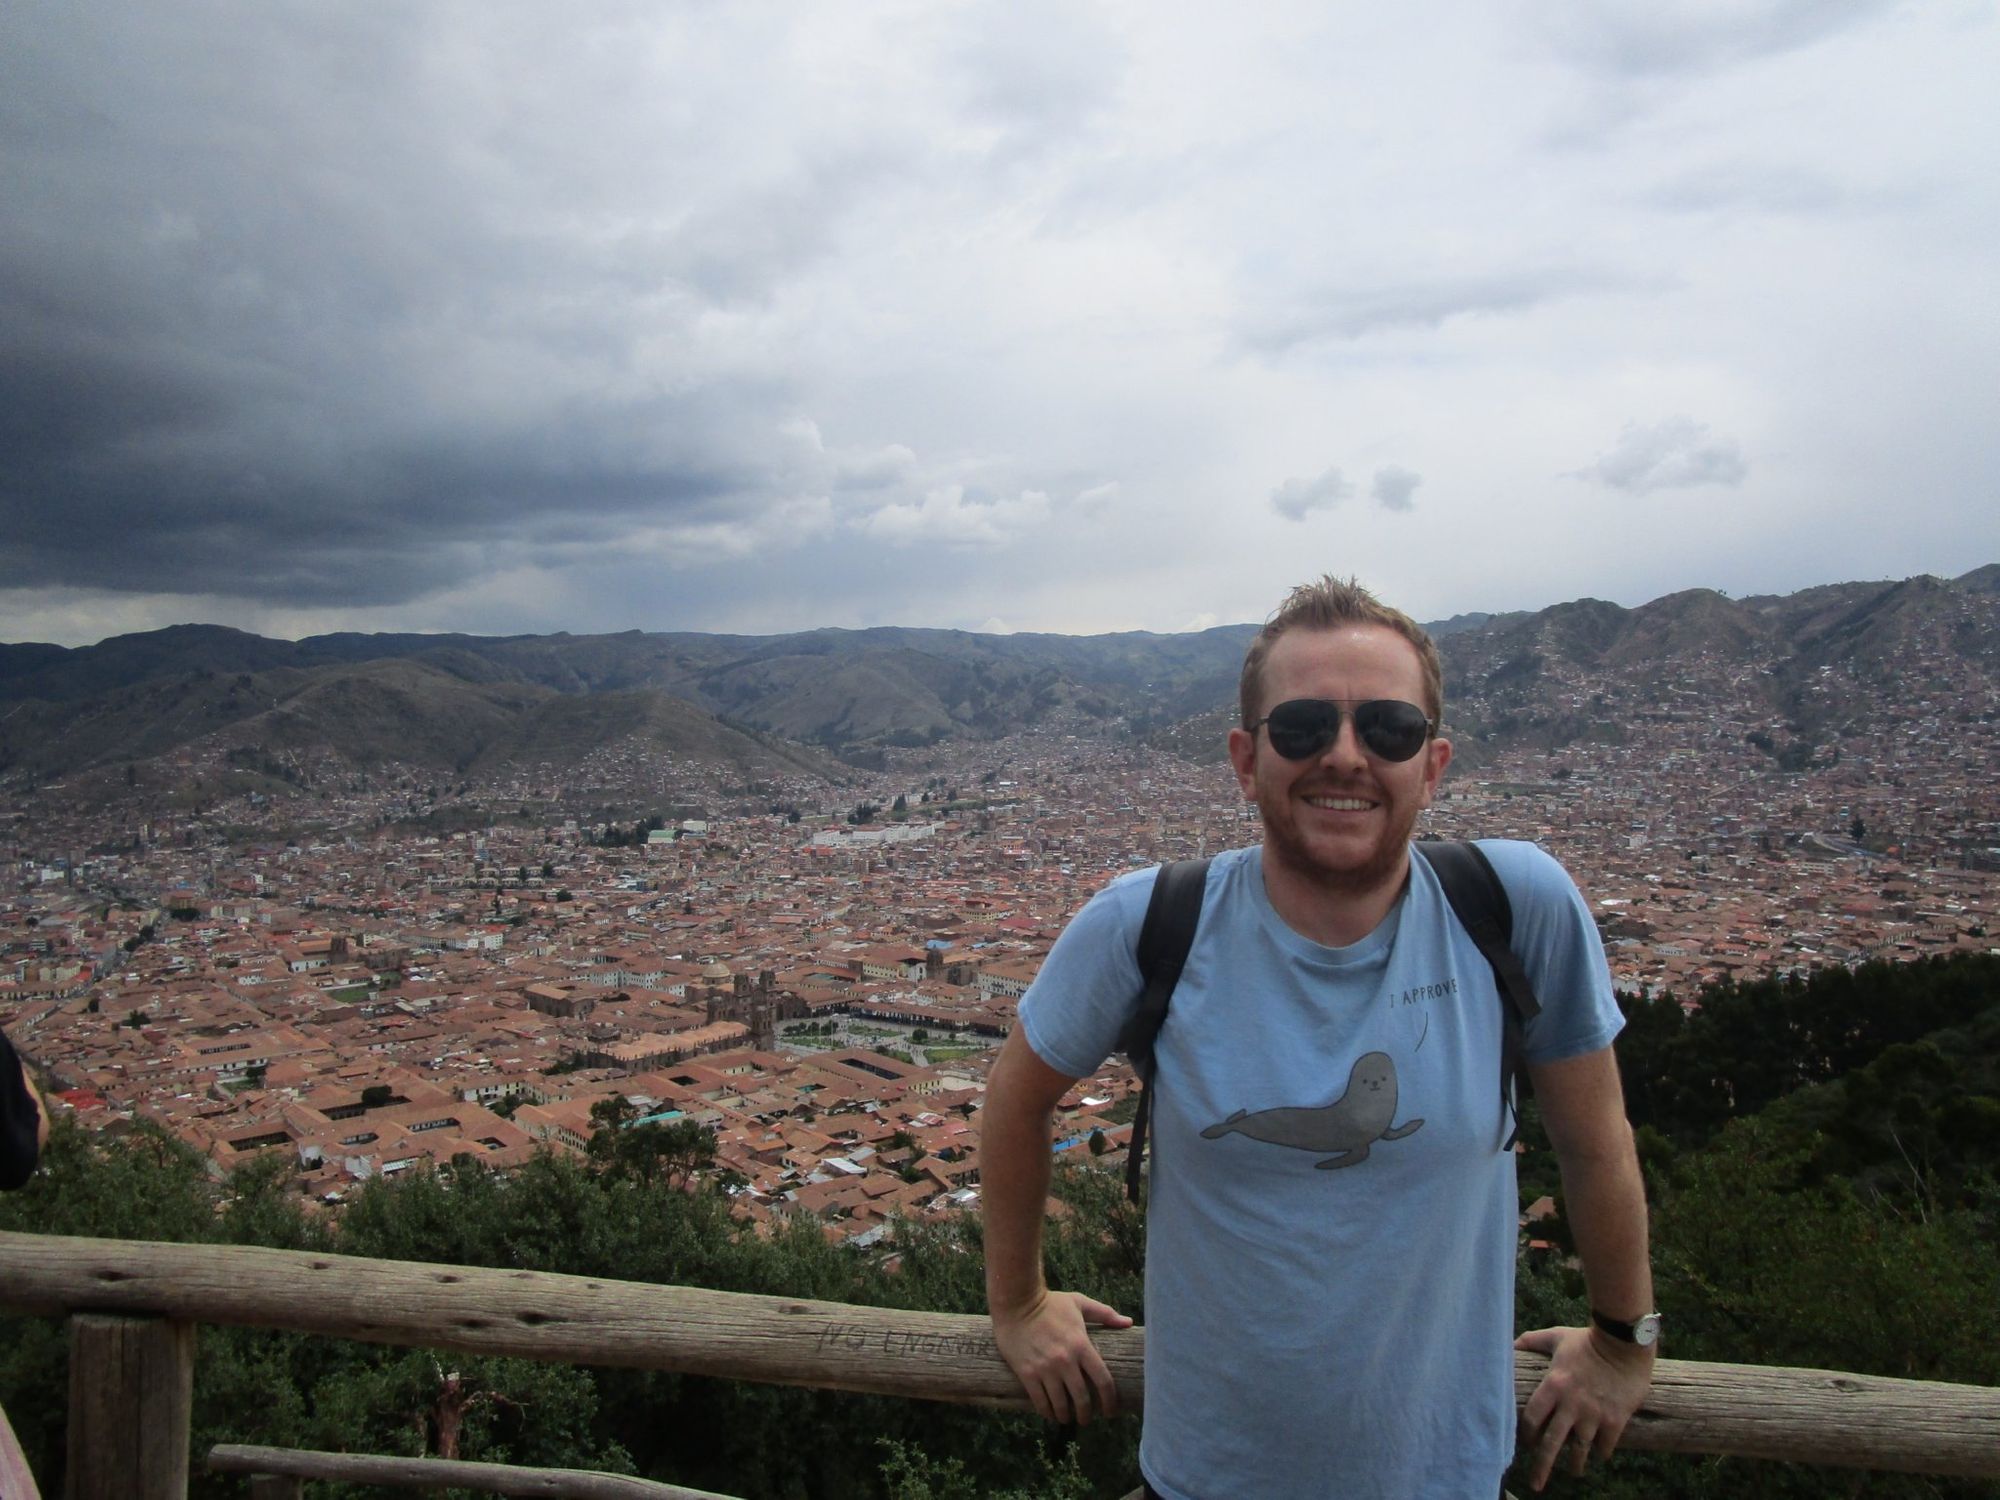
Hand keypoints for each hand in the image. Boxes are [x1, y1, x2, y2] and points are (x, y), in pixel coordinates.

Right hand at [992, 1289, 1132, 1424]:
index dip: (1110, 1401)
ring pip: (1061, 1404)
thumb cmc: (1049, 1303)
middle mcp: (1066, 1361)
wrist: (1016, 1302)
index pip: (1103, 1381)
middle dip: (1086, 1415)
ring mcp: (1045, 1369)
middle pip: (1082, 1399)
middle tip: (1086, 1419)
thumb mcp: (1079, 1303)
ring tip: (1067, 1418)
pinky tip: (1050, 1413)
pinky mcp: (1027, 1374)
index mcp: (1081, 1346)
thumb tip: (1128, 1322)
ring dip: (1066, 1416)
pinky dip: (1047, 1412)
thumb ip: (1105, 1314)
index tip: (1110, 1411)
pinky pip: (1040, 1401)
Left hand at [1514, 1324, 1652, 1491]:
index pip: (1533, 1419)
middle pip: (1551, 1444)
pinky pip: (1604, 1446)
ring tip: (1572, 1472)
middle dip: (1541, 1467)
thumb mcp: (1557, 1337)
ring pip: (1579, 1451)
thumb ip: (1533, 1340)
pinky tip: (1597, 1454)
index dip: (1527, 1435)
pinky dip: (1600, 1453)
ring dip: (1574, 1465)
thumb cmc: (1589, 1339)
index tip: (1527, 1443)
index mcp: (1553, 1385)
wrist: (1625, 1343)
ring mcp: (1593, 1414)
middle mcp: (1571, 1404)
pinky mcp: (1615, 1420)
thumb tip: (1512, 1343)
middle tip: (1536, 1485)